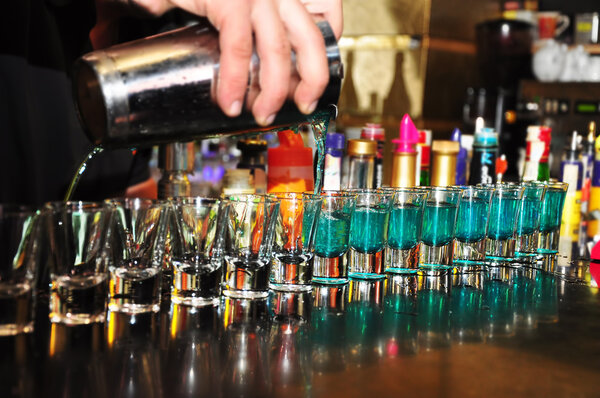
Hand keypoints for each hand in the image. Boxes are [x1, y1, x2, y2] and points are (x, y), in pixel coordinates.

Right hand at [129, 0, 342, 125]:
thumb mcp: (228, 5)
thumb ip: (245, 29)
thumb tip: (257, 72)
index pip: (327, 15)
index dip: (323, 52)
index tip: (310, 81)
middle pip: (313, 38)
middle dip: (312, 81)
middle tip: (302, 106)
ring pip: (279, 50)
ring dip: (273, 92)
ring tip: (260, 114)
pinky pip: (239, 48)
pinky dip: (235, 80)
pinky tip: (228, 101)